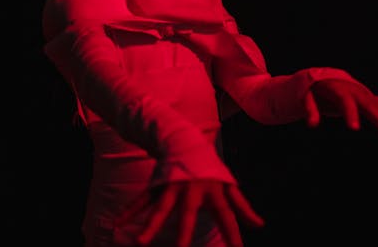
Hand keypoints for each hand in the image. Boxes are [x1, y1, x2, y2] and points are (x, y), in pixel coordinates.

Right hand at [115, 180, 263, 246]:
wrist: (184, 140)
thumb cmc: (209, 168)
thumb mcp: (227, 184)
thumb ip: (241, 207)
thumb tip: (259, 226)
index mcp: (212, 191)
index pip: (225, 215)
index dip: (232, 233)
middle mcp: (191, 190)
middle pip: (186, 214)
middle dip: (183, 233)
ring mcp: (171, 187)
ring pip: (159, 208)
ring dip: (149, 225)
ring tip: (140, 242)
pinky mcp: (156, 185)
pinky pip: (141, 200)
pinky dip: (129, 212)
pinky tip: (118, 223)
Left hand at [304, 79, 377, 135]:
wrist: (320, 77)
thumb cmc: (312, 89)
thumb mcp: (305, 96)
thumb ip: (310, 109)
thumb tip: (312, 125)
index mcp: (337, 89)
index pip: (345, 102)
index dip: (350, 114)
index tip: (354, 129)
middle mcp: (353, 90)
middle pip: (368, 104)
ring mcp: (362, 93)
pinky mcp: (367, 98)